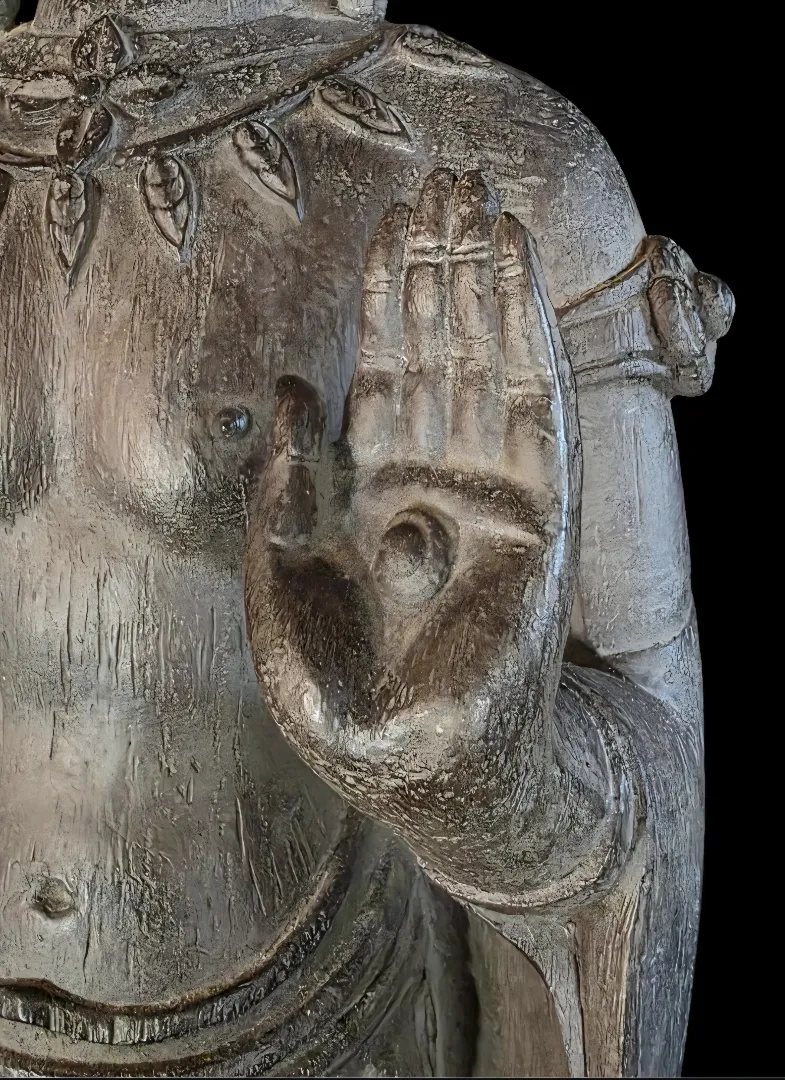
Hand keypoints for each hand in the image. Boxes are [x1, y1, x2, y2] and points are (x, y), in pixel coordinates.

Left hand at [245, 169, 580, 899]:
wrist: (431, 775)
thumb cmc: (345, 703)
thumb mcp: (282, 588)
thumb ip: (286, 486)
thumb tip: (291, 386)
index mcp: (372, 498)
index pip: (383, 379)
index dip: (384, 304)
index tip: (391, 227)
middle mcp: (435, 483)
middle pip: (439, 356)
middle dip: (440, 272)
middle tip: (446, 182)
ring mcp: (493, 495)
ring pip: (489, 366)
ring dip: (485, 286)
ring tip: (484, 204)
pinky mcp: (543, 516)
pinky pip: (535, 410)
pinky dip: (527, 339)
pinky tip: (517, 276)